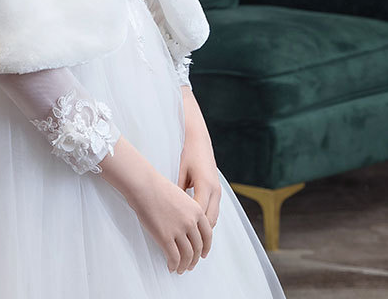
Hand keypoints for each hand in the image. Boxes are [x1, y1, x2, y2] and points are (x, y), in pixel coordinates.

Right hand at [126, 168, 213, 274]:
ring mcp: (178, 230)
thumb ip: (188, 212)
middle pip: (198, 247)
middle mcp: (190, 221)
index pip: (208, 234)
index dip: (206, 247)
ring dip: (185, 265)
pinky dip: (174, 265)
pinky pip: (174, 257)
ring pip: (187, 255)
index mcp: (196, 210)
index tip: (203, 253)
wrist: (144, 186)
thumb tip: (187, 227)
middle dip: (195, 259)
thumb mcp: (181, 197)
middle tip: (191, 264)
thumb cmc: (157, 188)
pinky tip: (171, 266)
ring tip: (181, 269)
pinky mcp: (165, 237)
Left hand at [178, 87, 220, 238]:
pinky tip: (195, 228)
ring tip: (192, 245)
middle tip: (187, 251)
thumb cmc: (186, 152)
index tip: (180, 241)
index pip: (200, 216)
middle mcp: (215, 190)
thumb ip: (177, 191)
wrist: (197, 136)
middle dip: (200, 238)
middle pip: (209, 221)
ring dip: (204, 231)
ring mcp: (217, 190)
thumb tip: (169, 211)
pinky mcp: (216, 188)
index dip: (192, 232)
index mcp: (206, 186)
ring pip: (213, 218)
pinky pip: (212, 210)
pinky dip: (205, 221)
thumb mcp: (179, 171)